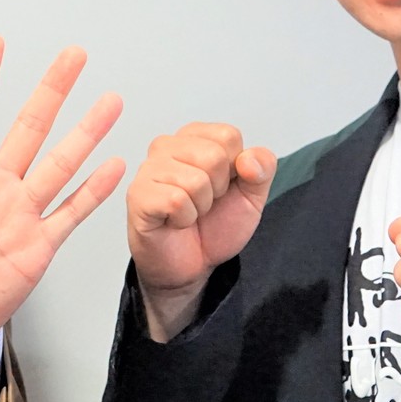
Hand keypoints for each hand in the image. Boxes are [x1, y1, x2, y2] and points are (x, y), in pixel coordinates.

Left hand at [0, 36, 124, 369]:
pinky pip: (71, 211)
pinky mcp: (39, 244)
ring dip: (85, 133)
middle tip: (74, 54)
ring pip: (59, 163)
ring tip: (110, 100)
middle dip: (51, 91)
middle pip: (28, 129)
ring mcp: (21, 213)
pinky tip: (115, 163)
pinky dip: (93, 190)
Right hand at [125, 123, 276, 341]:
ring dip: (200, 207)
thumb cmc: (214, 225)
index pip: (228, 136)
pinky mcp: (138, 195)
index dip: (235, 168)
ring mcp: (148, 169)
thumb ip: (262, 169)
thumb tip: (248, 159)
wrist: (194, 265)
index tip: (222, 186)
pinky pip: (176, 201)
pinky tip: (174, 221)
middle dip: (218, 190)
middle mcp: (166, 146)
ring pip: (196, 181)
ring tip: (189, 212)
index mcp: (193, 137)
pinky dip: (184, 219)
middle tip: (204, 203)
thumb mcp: (252, 196)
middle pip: (214, 156)